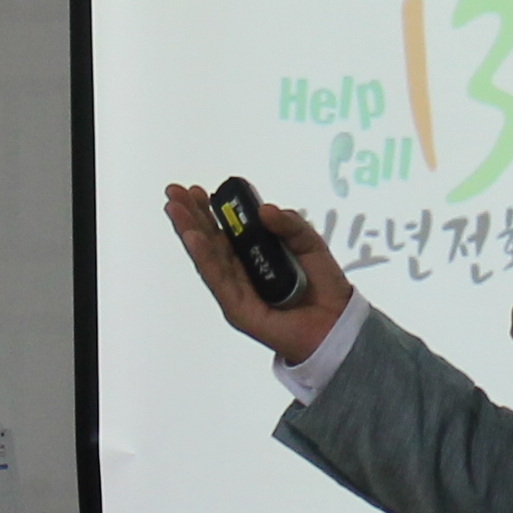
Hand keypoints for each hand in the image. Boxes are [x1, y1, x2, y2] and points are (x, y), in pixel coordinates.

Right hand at [161, 184, 353, 368]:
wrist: (338, 323)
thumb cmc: (323, 286)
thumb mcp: (309, 243)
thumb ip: (289, 224)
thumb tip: (264, 208)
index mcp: (253, 256)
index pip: (225, 230)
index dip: (209, 209)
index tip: (195, 189)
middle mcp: (240, 272)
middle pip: (210, 241)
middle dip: (191, 215)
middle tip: (174, 191)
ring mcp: (236, 291)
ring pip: (207, 257)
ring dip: (189, 231)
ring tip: (175, 208)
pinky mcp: (238, 309)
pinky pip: (219, 280)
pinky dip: (205, 257)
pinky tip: (193, 238)